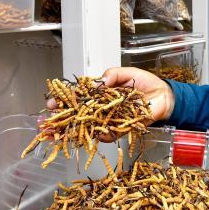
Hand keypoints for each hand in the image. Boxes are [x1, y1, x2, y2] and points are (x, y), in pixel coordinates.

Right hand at [45, 67, 174, 140]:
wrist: (164, 96)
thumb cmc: (145, 84)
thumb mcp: (126, 73)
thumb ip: (113, 74)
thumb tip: (101, 81)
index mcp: (99, 95)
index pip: (77, 99)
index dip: (63, 101)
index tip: (51, 103)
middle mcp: (101, 109)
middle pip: (77, 117)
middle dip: (59, 121)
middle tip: (44, 124)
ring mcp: (109, 121)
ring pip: (87, 129)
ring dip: (70, 132)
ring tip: (56, 134)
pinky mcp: (120, 130)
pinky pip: (106, 136)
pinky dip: (97, 136)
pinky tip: (85, 135)